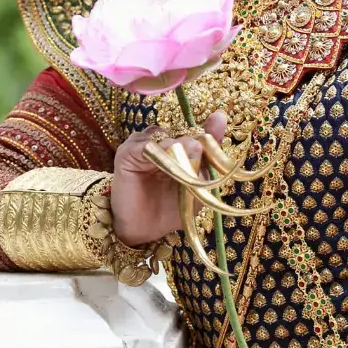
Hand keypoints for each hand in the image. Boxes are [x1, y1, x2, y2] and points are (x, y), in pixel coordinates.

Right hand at [110, 109, 227, 246]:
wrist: (146, 230)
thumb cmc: (172, 209)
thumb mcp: (199, 184)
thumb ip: (210, 154)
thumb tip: (220, 117)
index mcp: (178, 146)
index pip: (196, 130)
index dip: (208, 131)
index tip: (219, 120)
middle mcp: (159, 141)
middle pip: (181, 131)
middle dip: (191, 146)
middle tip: (191, 163)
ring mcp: (142, 144)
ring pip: (164, 136)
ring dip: (173, 151)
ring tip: (174, 170)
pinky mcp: (127, 152)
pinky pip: (145, 144)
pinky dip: (156, 154)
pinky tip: (159, 166)